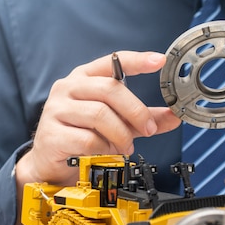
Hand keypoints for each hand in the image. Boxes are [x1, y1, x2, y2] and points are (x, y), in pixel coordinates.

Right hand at [17, 51, 180, 185]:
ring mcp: (57, 109)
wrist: (49, 163)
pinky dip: (103, 149)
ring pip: (100, 115)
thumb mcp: (116, 124)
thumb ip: (142, 119)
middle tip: (148, 129)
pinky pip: (88, 140)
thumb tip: (174, 117)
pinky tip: (104, 153)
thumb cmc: (81, 137)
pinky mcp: (52, 133)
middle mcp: (68, 88)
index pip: (112, 62)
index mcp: (84, 78)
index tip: (158, 61)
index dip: (136, 61)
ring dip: (120, 134)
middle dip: (135, 111)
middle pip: (109, 90)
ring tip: (125, 147)